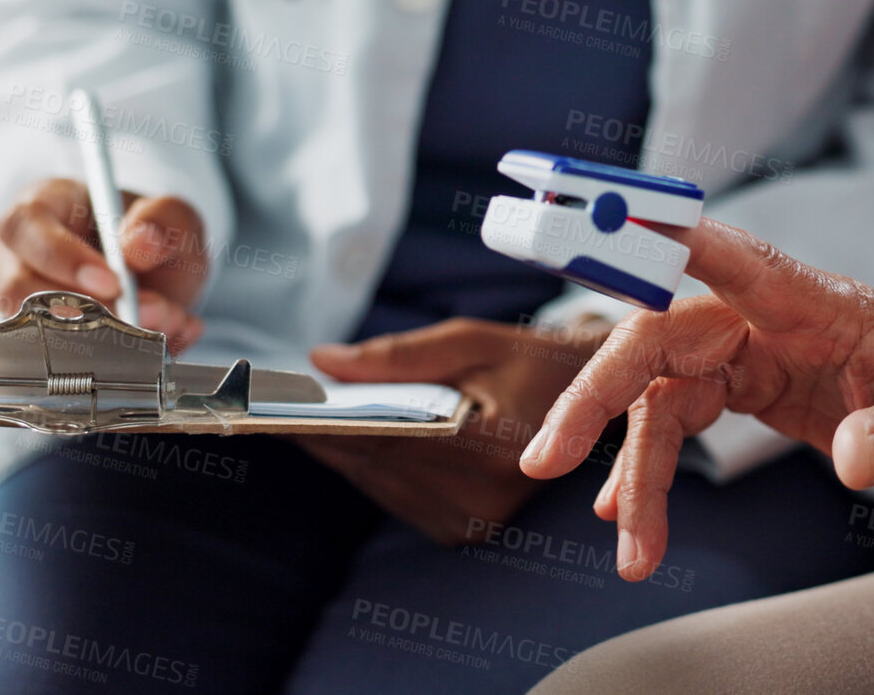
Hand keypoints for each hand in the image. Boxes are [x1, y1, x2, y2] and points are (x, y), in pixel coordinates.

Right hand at [0, 177, 208, 348]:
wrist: (158, 275)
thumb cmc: (147, 234)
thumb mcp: (171, 215)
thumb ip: (163, 219)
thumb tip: (141, 244)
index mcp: (41, 207)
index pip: (25, 228)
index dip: (63, 258)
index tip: (113, 283)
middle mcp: (17, 255)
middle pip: (19, 288)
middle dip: (89, 311)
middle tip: (149, 312)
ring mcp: (21, 301)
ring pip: (37, 331)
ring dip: (108, 338)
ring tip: (166, 321)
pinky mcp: (40, 341)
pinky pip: (65, 359)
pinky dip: (124, 358)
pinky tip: (166, 337)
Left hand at [295, 317, 608, 544]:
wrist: (593, 404)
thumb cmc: (535, 362)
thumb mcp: (470, 341)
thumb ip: (396, 356)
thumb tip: (323, 362)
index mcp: (494, 447)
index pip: (387, 436)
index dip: (327, 419)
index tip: (279, 400)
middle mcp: (484, 497)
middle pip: (375, 463)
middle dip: (326, 430)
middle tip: (280, 401)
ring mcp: (475, 522)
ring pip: (378, 484)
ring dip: (343, 451)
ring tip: (309, 413)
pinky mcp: (466, 532)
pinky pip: (395, 498)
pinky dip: (370, 468)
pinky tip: (353, 437)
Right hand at [520, 218, 873, 580]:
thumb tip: (854, 461)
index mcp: (815, 301)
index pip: (732, 259)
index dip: (664, 241)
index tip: (603, 223)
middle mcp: (766, 316)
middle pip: (658, 338)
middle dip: (597, 395)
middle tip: (547, 461)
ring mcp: (750, 349)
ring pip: (658, 395)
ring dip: (633, 470)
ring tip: (631, 553)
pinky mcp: (746, 383)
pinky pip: (677, 420)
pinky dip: (650, 470)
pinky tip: (627, 518)